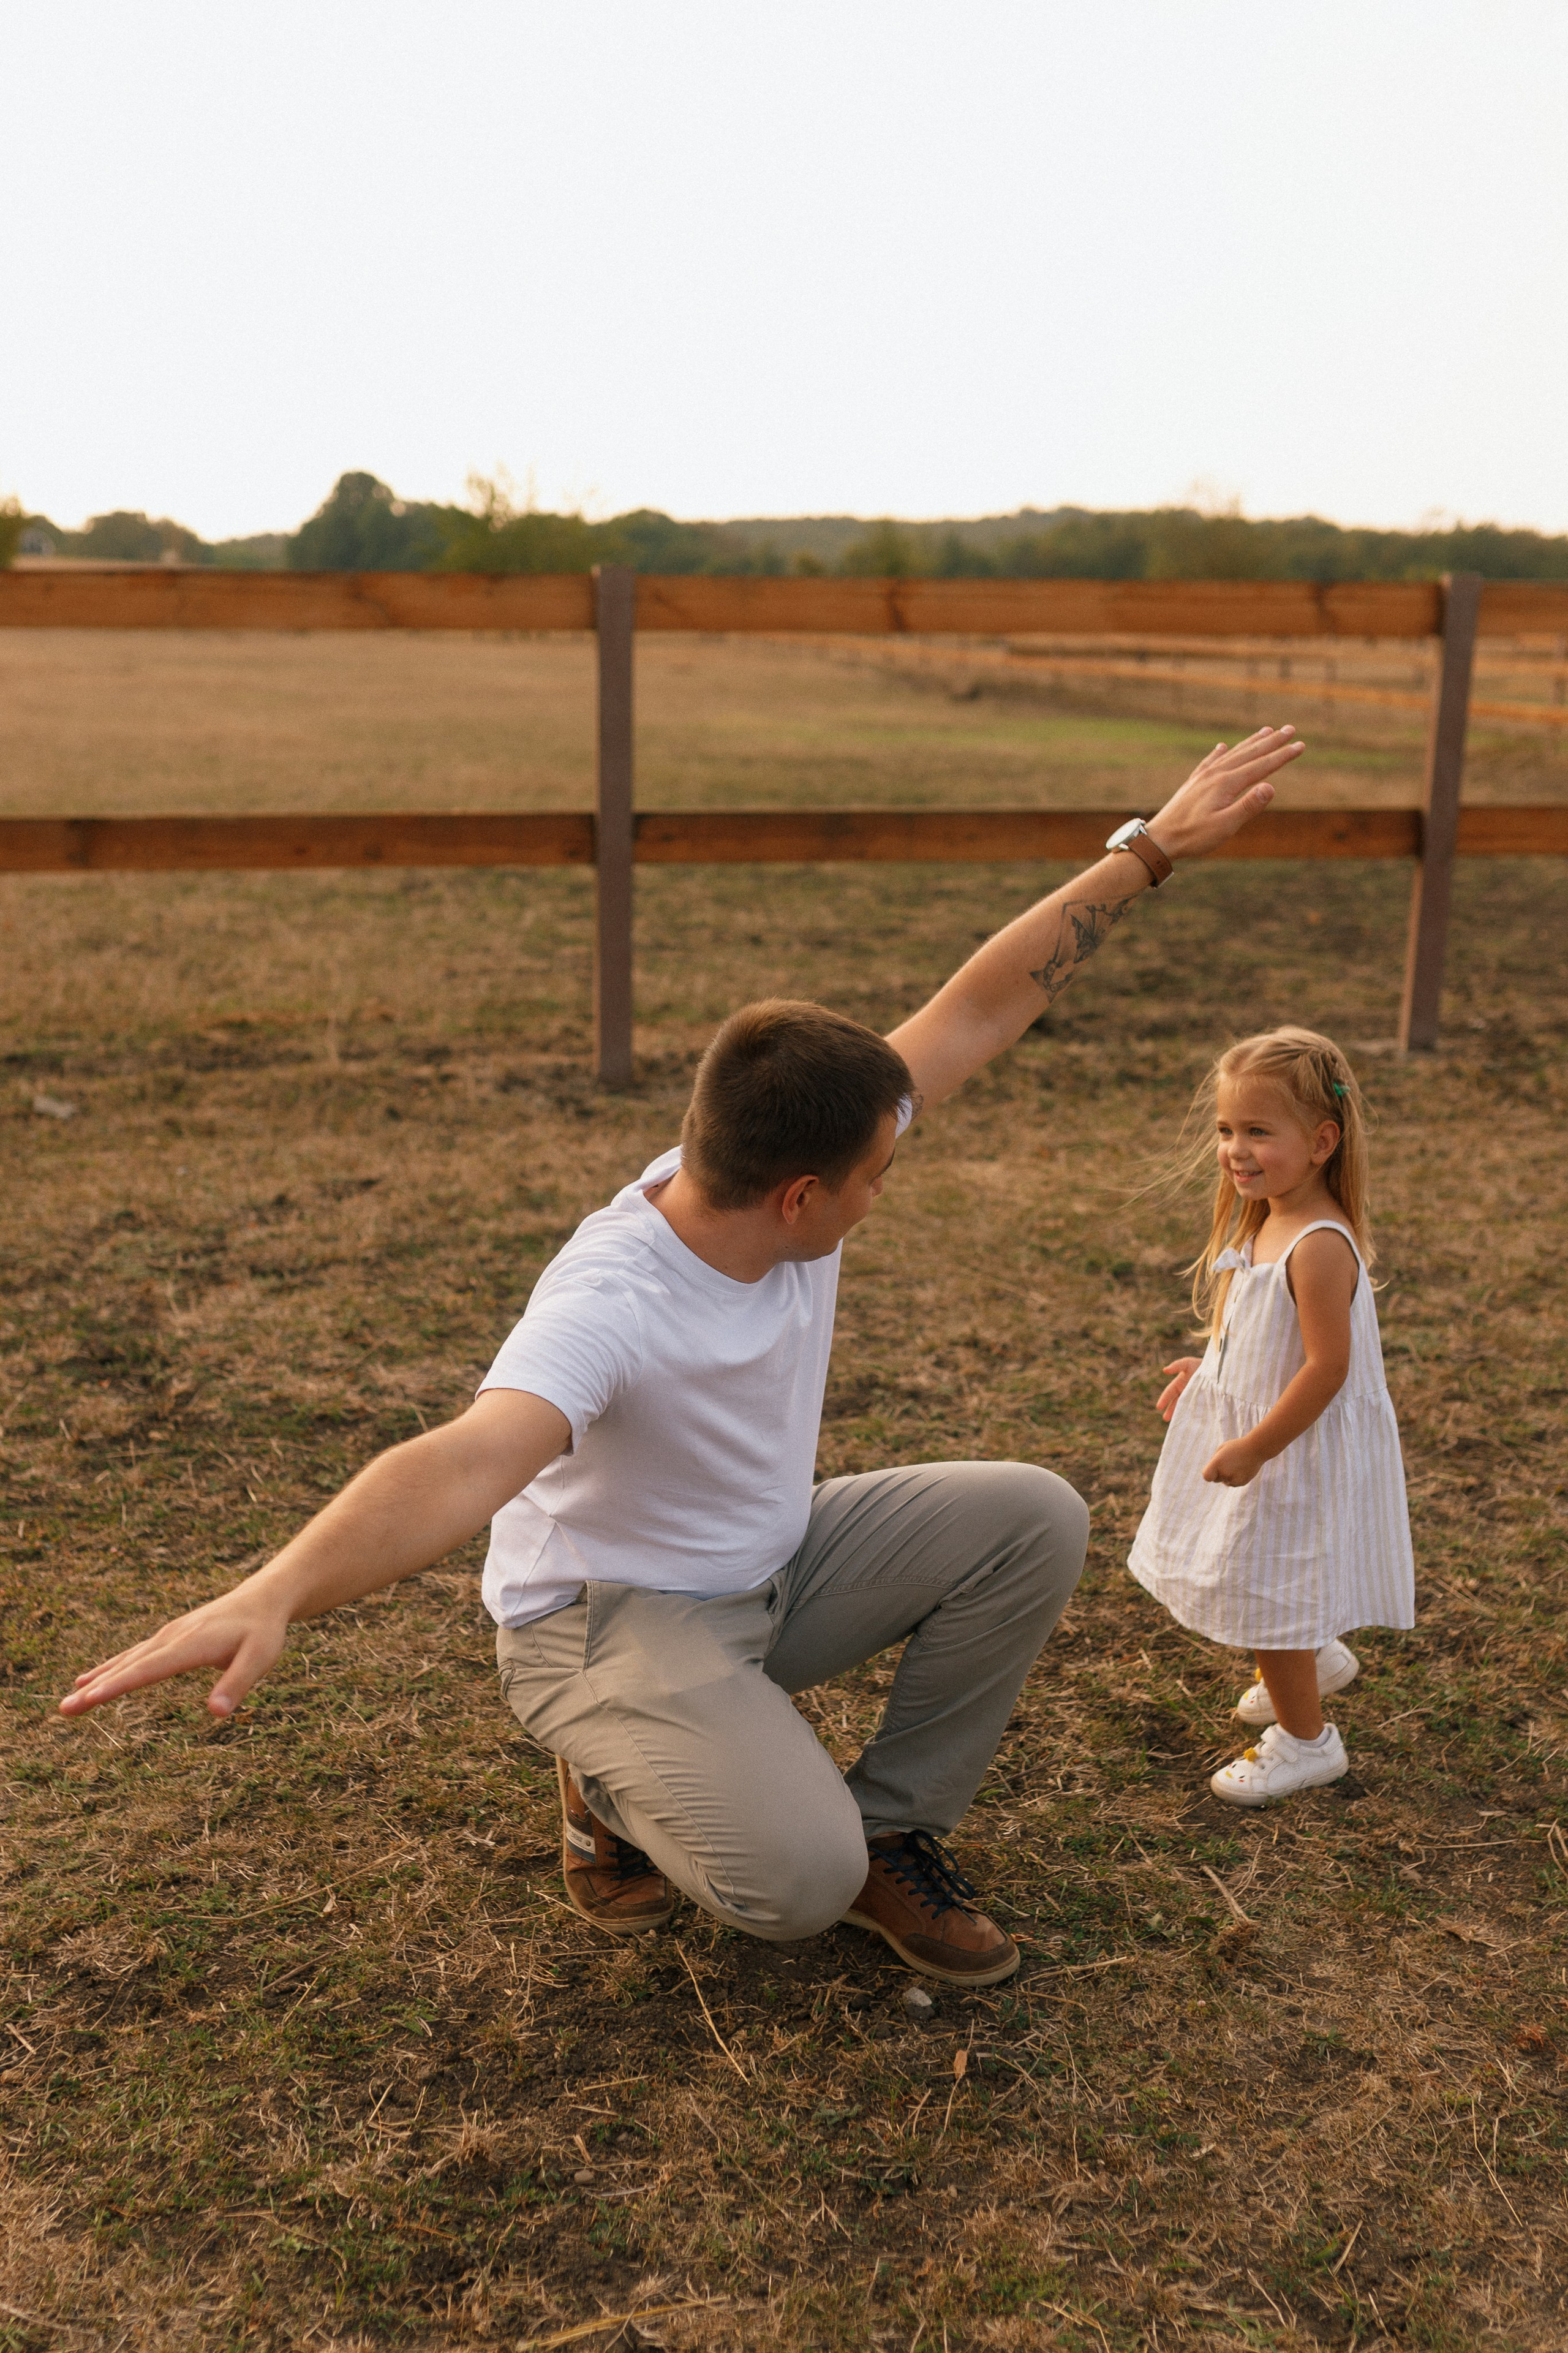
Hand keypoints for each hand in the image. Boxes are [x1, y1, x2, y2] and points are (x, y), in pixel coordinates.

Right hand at [58, 1586, 290, 1719]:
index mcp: (192, 1644)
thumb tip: (217, 1713)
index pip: (150, 1669)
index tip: (89, 1698)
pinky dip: (109, 1669)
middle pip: (129, 1666)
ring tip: (67, 1703)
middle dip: (96, 1688)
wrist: (263, 1599)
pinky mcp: (167, 1638)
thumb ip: (239, 1683)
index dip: (119, 1684)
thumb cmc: (264, 1632)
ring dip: (96, 1681)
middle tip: (64, 1709)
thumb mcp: (261, 1658)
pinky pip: (133, 1657)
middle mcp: (172, 1638)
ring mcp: (167, 1637)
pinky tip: (88, 1680)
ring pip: (125, 1661)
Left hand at [1146, 727, 1303, 863]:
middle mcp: (1215, 774)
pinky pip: (1210, 761)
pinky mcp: (1193, 783)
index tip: (1300, 745)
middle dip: (1272, 741)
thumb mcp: (1225, 826)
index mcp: (1226, 784)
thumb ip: (1248, 806)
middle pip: (1249, 753)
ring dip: (1250, 742)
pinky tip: (1222, 746)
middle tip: (1290, 729)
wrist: (1159, 839)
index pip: (1261, 766)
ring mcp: (1203, 777)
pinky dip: (1220, 752)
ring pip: (1232, 754)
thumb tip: (1271, 786)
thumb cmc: (1193, 837)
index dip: (1282, 755)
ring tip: (1266, 731)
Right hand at [1156, 1357, 1202, 1421]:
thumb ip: (1177, 1365)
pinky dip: (1194, 1416)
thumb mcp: (1188, 1363)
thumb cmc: (1200, 1364)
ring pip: (1186, 1408)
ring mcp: (1194, 1399)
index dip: (1164, 1399)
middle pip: (1176, 1403)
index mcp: (1179, 1384)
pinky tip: (1192, 1422)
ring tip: (1177, 1423)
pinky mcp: (1204, 1403)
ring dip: (1180, 1415)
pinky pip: (1197, 1410)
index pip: (1170, 1393)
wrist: (1217, 1368)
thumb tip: (1164, 1370)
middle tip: (1165, 1418)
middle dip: (1170, 1411)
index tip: (1158, 1407)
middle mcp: (1185, 1393)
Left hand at [1202, 1439, 1263, 1487]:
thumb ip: (1214, 1461)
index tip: (1214, 1470)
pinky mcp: (1242, 1482)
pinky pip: (1234, 1483)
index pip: (1207, 1476)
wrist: (1256, 1448)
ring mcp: (1233, 1479)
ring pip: (1225, 1482)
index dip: (1209, 1474)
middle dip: (1219, 1474)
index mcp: (1217, 1463)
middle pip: (1216, 1479)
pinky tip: (1241, 1468)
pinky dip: (1236, 1477)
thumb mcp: (1222, 1449)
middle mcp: (1224, 1472)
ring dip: (1228, 1476)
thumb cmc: (1237, 1446)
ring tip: (1236, 1464)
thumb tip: (1213, 1473)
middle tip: (1229, 1462)